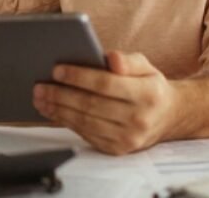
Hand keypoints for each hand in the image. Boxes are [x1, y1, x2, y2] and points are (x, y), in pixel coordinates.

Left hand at [32, 52, 185, 154]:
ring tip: (41, 98)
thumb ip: (128, 60)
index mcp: (148, 94)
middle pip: (91, 105)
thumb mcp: (146, 66)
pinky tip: (53, 111)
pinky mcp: (117, 149)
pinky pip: (86, 134)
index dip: (79, 77)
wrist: (168, 117)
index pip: (106, 84)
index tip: (56, 70)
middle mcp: (139, 119)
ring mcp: (128, 138)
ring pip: (85, 122)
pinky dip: (66, 122)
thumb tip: (111, 58)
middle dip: (61, 94)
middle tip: (40, 86)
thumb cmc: (150, 87)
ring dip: (58, 110)